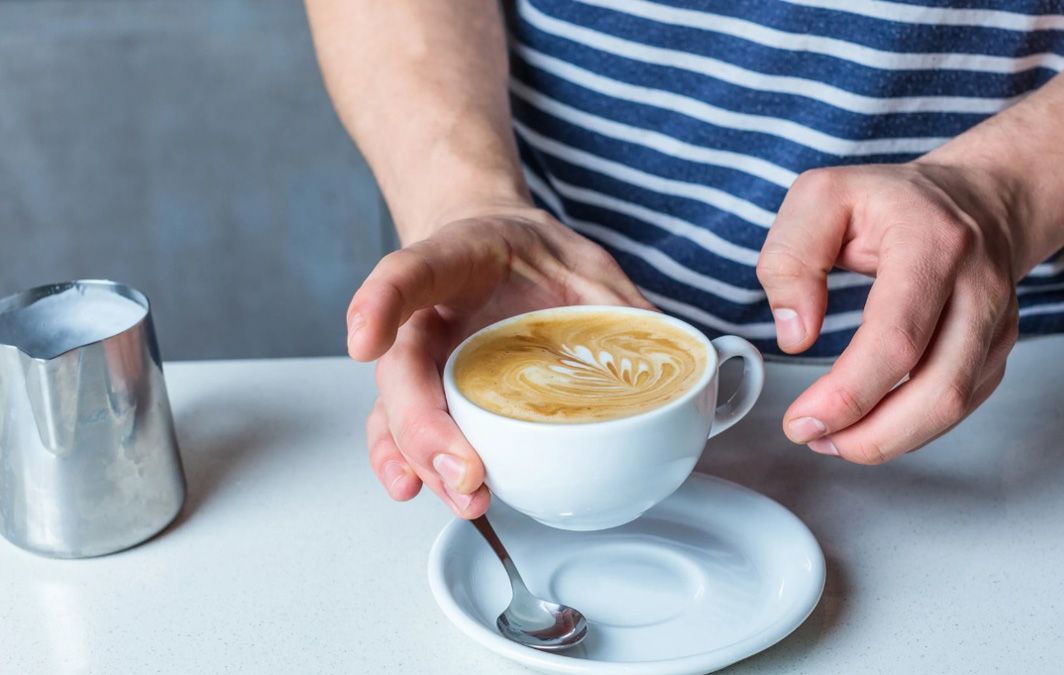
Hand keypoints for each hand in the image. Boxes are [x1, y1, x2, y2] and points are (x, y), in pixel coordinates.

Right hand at [349, 205, 650, 515]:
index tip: (366, 340)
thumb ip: (622, 309)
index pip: (413, 271)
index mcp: (458, 258)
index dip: (384, 303)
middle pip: (403, 368)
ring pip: (397, 411)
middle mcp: (425, 310)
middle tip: (465, 470)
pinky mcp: (429, 392)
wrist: (500, 248)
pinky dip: (408, 463)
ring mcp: (421, 355)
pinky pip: (405, 430)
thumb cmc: (533, 257)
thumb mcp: (588, 264)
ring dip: (421, 460)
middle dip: (425, 428)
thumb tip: (675, 366)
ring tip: (459, 496)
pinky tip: (417, 491)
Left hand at [758, 162, 1024, 463]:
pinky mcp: (998, 350)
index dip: (849, 394)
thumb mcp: (821, 197)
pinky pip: (960, 406)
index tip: (803, 419)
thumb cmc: (892, 201)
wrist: (978, 198)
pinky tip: (869, 425)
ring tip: (833, 439)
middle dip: (871, 434)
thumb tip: (795, 333)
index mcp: (932, 244)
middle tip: (814, 437)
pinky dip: (912, 427)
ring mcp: (998, 323)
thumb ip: (791, 258)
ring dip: (889, 439)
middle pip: (938, 389)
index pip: (897, 339)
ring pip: (954, 406)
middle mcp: (978, 287)